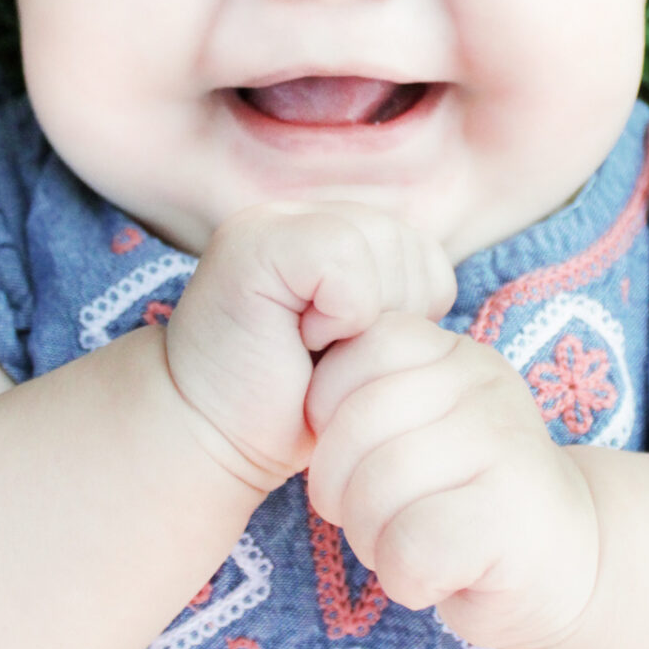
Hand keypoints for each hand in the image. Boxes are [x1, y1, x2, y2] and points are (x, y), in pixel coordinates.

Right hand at [164, 204, 456, 492]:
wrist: (212, 437)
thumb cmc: (294, 404)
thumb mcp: (367, 346)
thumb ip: (400, 298)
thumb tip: (436, 286)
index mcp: (338, 230)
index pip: (427, 257)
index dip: (406, 320)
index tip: (348, 352)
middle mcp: (305, 211)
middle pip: (411, 251)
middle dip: (386, 322)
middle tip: (325, 355)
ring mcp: (276, 219)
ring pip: (385, 250)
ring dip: (359, 324)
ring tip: (310, 347)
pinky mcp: (256, 240)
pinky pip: (347, 262)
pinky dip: (339, 315)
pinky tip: (298, 338)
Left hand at [305, 313, 599, 648]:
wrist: (562, 561)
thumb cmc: (461, 495)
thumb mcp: (419, 424)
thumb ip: (370, 393)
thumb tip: (301, 390)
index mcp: (455, 353)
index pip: (360, 351)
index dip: (330, 413)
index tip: (359, 456)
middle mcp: (487, 385)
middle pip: (355, 428)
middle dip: (341, 491)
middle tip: (375, 517)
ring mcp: (506, 447)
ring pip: (375, 491)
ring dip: (372, 539)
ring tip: (409, 545)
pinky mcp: (512, 519)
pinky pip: (410, 547)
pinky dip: (406, 577)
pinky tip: (437, 575)